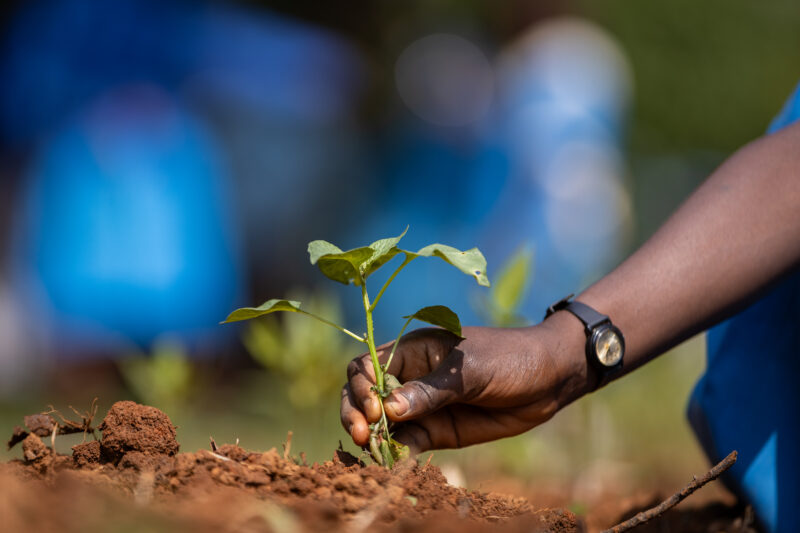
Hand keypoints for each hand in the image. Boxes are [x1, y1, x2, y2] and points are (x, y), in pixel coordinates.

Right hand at [340, 316, 587, 453]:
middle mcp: (408, 377)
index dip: (361, 386)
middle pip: (363, 395)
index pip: (366, 365)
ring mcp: (420, 406)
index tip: (375, 408)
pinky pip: (406, 443)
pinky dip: (396, 453)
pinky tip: (395, 463)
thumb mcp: (470, 372)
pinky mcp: (435, 431)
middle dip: (356, 413)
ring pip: (380, 423)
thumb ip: (430, 391)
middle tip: (362, 435)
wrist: (548, 380)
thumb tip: (388, 410)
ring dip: (371, 437)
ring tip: (372, 451)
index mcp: (411, 351)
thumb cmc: (508, 359)